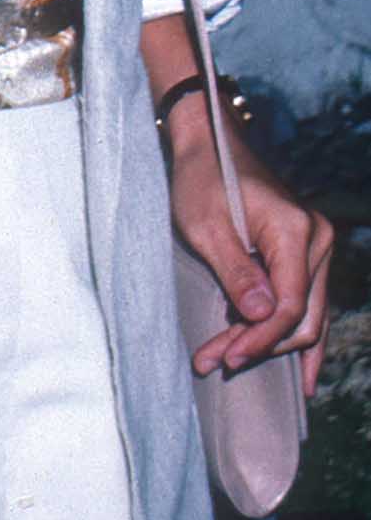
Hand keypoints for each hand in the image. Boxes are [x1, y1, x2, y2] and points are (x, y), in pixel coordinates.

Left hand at [163, 100, 334, 397]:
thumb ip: (237, 273)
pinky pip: (309, 303)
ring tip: (232, 363)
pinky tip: (302, 374)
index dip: (260, 339)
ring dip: (270, 343)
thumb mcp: (207, 226)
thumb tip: (262, 317)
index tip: (226, 357)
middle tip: (215, 362)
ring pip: (307, 315)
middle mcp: (317, 240)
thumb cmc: (201, 179)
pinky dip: (297, 335)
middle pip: (301, 316)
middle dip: (260, 345)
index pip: (289, 306)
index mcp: (296, 231)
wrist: (209, 144)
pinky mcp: (305, 252)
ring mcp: (316, 246)